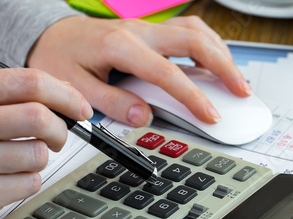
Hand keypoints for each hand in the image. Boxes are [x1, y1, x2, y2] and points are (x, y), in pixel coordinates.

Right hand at [0, 68, 92, 218]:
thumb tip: (66, 94)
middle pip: (40, 118)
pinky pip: (30, 184)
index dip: (65, 94)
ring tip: (17, 159)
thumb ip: (10, 93)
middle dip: (60, 130)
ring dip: (39, 158)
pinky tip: (7, 179)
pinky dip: (28, 181)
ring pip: (38, 155)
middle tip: (57, 137)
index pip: (29, 82)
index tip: (80, 108)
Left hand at [27, 16, 251, 126]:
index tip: (211, 115)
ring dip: (220, 52)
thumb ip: (110, 103)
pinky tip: (213, 60)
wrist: (50, 36)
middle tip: (241, 92)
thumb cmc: (59, 59)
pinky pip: (185, 30)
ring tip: (235, 78)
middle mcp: (138, 31)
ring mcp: (145, 28)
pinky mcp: (148, 31)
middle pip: (193, 40)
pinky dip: (206, 45)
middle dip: (223, 66)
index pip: (166, 72)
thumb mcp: (75, 88)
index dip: (192, 96)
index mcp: (120, 46)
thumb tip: (144, 117)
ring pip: (194, 30)